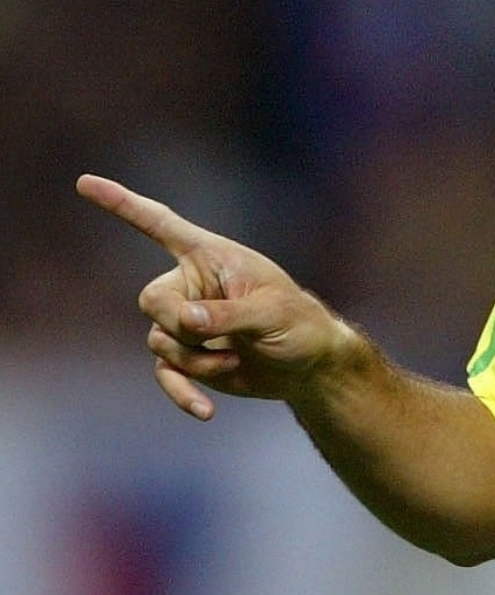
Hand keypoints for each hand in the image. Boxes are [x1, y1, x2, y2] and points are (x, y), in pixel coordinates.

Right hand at [77, 174, 355, 420]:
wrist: (309, 364)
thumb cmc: (298, 324)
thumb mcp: (271, 313)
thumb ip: (227, 315)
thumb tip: (184, 322)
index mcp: (211, 257)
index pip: (160, 224)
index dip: (122, 204)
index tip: (84, 182)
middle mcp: (190, 285)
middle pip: (152, 300)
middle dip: (182, 325)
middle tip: (224, 336)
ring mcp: (185, 323)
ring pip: (161, 342)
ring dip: (200, 360)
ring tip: (239, 358)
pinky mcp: (186, 358)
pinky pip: (166, 375)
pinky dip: (184, 393)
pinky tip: (206, 411)